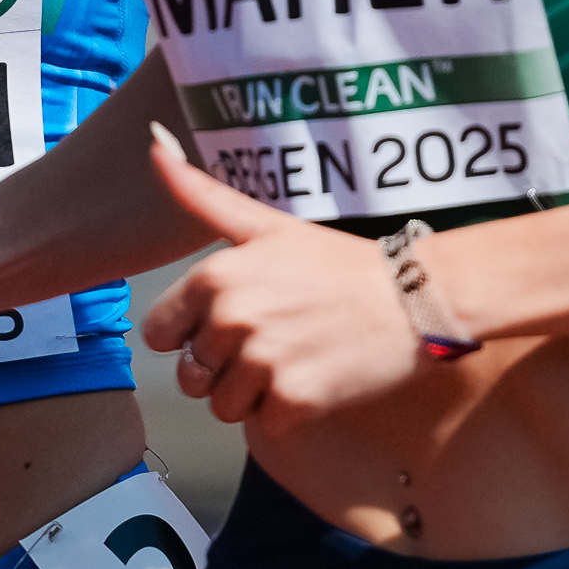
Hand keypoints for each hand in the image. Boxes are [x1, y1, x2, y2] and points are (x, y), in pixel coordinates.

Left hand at [139, 123, 424, 431]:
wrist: (417, 297)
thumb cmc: (337, 262)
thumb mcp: (264, 225)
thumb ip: (199, 193)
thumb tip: (152, 141)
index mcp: (213, 277)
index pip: (157, 335)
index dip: (189, 334)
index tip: (230, 322)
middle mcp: (230, 319)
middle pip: (190, 374)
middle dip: (223, 367)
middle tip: (272, 341)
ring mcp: (262, 363)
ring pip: (221, 407)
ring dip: (251, 395)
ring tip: (292, 360)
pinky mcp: (295, 402)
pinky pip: (261, 427)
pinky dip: (285, 415)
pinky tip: (314, 381)